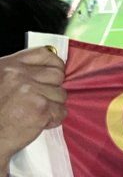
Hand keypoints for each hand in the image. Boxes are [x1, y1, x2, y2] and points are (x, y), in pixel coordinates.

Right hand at [0, 47, 66, 167]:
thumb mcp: (0, 81)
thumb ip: (19, 73)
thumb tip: (46, 70)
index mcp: (9, 66)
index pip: (45, 54)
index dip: (55, 65)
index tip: (55, 74)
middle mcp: (19, 75)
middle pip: (57, 75)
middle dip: (53, 89)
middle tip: (40, 100)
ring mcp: (31, 91)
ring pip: (61, 94)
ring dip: (52, 106)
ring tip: (34, 112)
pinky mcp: (41, 109)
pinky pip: (61, 111)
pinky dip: (53, 119)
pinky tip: (37, 122)